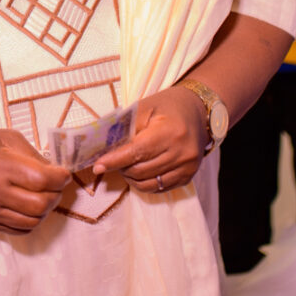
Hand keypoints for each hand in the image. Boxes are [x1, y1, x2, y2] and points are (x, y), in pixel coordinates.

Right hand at [0, 128, 69, 234]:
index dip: (61, 178)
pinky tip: (31, 207)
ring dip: (46, 209)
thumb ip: (34, 156)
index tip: (64, 173)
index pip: (42, 180)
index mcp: (0, 166)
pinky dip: (32, 220)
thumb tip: (56, 173)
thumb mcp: (6, 138)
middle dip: (57, 194)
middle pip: (41, 204)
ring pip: (33, 221)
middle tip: (57, 184)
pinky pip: (20, 230)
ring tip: (45, 195)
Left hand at [93, 87, 208, 192]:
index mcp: (170, 132)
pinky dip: (145, 182)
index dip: (115, 161)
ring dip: (131, 177)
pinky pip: (160, 188)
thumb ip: (125, 128)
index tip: (98, 166)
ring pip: (149, 183)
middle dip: (121, 168)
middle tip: (112, 160)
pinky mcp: (188, 176)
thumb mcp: (144, 108)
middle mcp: (182, 152)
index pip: (137, 152)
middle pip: (141, 170)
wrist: (197, 111)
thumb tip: (104, 149)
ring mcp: (187, 167)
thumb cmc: (167, 106)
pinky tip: (139, 171)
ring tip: (126, 165)